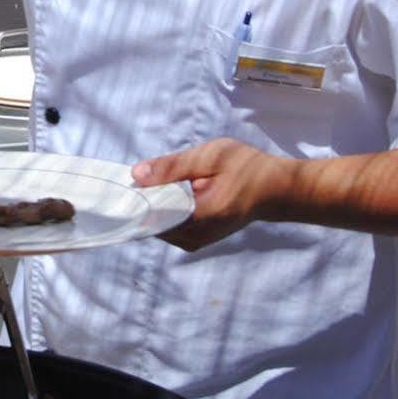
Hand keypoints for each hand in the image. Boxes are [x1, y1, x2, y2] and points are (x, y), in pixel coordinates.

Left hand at [133, 139, 296, 251]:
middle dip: (141, 201)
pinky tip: (166, 192)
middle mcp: (195, 237)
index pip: (151, 216)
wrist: (275, 190)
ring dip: (151, 206)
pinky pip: (167, 227)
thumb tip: (136, 175)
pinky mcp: (195, 240)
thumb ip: (172, 167)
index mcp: (200, 217)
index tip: (122, 183)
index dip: (133, 199)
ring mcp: (195, 242)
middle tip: (138, 176)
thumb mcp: (210, 157)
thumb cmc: (246, 168)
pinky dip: (162, 211)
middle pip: (150, 223)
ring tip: (155, 181)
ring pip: (156, 226)